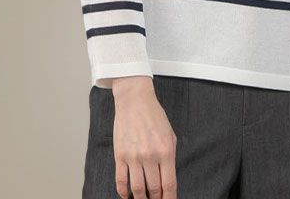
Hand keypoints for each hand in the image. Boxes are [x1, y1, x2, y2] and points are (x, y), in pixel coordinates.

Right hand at [110, 76, 177, 198]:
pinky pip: (120, 181)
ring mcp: (134, 157)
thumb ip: (169, 157)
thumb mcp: (169, 135)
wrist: (135, 101)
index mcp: (165, 151)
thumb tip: (167, 179)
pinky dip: (123, 192)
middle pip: (153, 189)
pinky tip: (127, 195)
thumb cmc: (154, 116)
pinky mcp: (120, 155)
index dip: (169, 198)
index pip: (169, 184)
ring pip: (137, 189)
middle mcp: (150, 156)